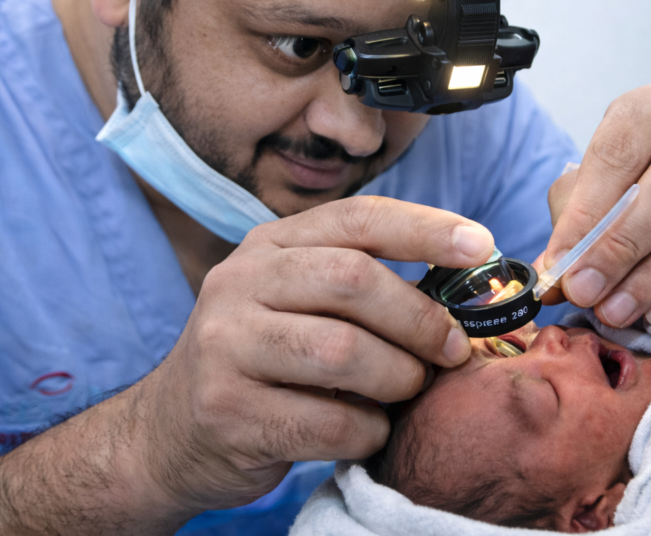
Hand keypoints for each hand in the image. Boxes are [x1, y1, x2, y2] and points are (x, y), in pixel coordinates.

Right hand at [132, 197, 492, 512]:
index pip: (356, 219)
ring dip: (397, 378)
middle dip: (420, 318)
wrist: (172, 431)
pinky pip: (328, 421)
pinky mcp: (227, 408)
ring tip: (405, 391)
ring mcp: (225, 344)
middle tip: (452, 349)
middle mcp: (240, 282)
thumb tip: (460, 291)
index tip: (478, 244)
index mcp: (269, 246)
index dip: (423, 228)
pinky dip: (367, 431)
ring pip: (342, 351)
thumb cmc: (264, 361)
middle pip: (353, 279)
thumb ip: (359, 285)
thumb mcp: (297, 302)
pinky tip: (366, 430)